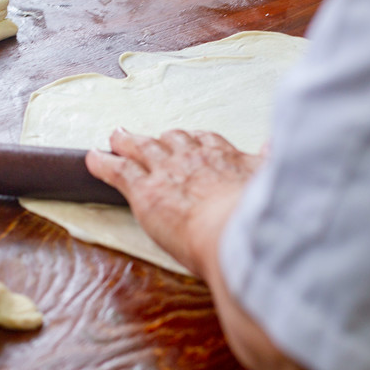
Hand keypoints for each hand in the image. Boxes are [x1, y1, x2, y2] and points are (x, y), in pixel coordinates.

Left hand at [85, 129, 260, 277]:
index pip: (205, 141)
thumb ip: (272, 160)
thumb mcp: (272, 180)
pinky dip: (102, 162)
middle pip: (171, 140)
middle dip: (160, 140)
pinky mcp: (143, 190)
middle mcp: (193, 157)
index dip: (194, 142)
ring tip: (116, 137)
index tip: (191, 142)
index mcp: (225, 156)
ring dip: (126, 142)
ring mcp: (166, 170)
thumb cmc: (257, 216)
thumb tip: (276, 142)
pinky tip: (93, 158)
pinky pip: (117, 169)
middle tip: (150, 141)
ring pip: (141, 148)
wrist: (236, 232)